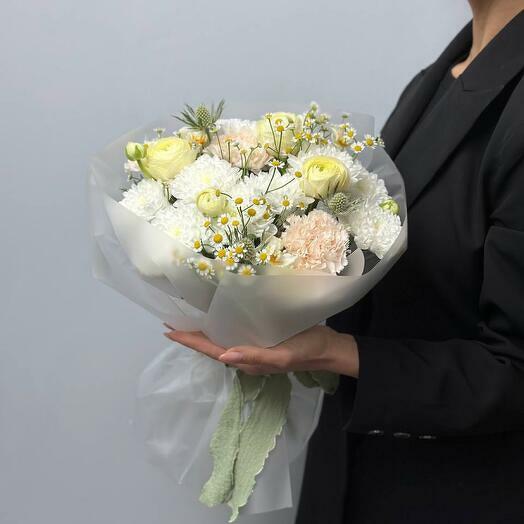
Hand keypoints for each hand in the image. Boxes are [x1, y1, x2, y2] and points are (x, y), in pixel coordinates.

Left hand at [163, 325, 358, 376]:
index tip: (170, 331)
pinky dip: (221, 326)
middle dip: (192, 336)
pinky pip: (236, 332)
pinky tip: (218, 317)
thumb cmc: (307, 350)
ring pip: (222, 340)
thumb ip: (255, 357)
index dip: (191, 342)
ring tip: (188, 319)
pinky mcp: (262, 338)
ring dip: (204, 331)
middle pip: (213, 346)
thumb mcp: (283, 356)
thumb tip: (225, 356)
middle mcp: (246, 355)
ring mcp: (254, 347)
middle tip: (172, 321)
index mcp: (248, 360)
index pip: (213, 351)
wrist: (328, 348)